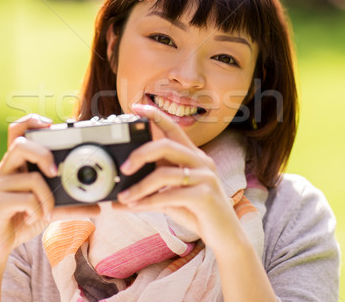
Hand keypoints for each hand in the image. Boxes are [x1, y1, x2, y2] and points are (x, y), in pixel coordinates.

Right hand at [0, 114, 98, 265]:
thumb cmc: (21, 221)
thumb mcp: (48, 209)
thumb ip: (69, 205)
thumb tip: (97, 207)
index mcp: (16, 165)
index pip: (16, 130)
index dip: (32, 121)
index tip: (50, 125)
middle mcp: (5, 170)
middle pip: (20, 144)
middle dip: (44, 154)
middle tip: (55, 172)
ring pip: (31, 177)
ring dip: (47, 197)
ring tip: (47, 211)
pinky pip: (27, 199)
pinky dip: (39, 210)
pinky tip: (35, 218)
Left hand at [116, 104, 242, 248]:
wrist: (226, 236)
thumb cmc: (197, 212)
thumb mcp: (171, 197)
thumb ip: (149, 192)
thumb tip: (118, 199)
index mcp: (194, 156)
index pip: (174, 128)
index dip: (155, 115)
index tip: (135, 107)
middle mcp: (202, 162)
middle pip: (167, 145)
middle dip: (140, 153)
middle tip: (123, 168)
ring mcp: (206, 177)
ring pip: (165, 173)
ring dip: (140, 186)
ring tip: (124, 197)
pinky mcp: (206, 196)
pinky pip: (170, 195)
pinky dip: (149, 201)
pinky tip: (137, 207)